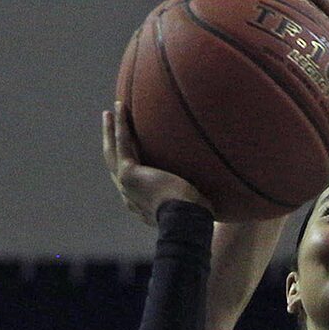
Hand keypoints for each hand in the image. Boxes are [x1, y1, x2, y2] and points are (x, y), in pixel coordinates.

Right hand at [102, 103, 209, 225]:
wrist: (187, 222)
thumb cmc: (197, 219)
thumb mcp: (195, 207)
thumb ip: (197, 199)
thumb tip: (218, 196)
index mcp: (143, 206)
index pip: (132, 183)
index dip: (129, 168)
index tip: (130, 157)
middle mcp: (130, 197)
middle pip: (115, 166)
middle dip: (112, 147)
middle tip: (111, 129)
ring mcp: (126, 185)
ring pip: (112, 152)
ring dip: (110, 131)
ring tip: (110, 113)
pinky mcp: (128, 174)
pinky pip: (122, 143)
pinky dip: (121, 125)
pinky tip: (121, 107)